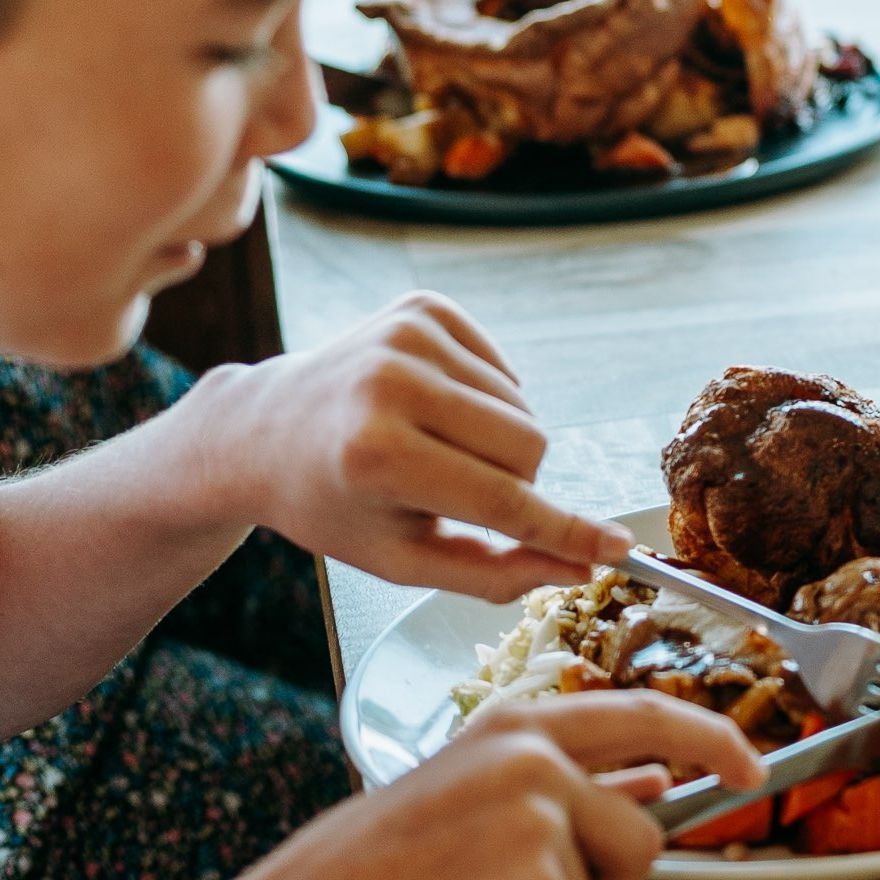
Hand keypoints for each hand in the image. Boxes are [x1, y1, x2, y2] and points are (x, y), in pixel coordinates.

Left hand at [182, 295, 627, 594]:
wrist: (261, 430)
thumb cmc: (332, 504)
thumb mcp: (399, 558)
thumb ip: (492, 573)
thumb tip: (578, 569)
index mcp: (376, 456)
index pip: (502, 499)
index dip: (565, 529)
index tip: (619, 547)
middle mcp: (393, 384)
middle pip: (529, 446)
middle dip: (515, 482)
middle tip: (458, 493)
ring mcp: (408, 335)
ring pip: (523, 407)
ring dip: (499, 441)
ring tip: (436, 450)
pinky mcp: (424, 307)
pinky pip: (505, 370)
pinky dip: (487, 400)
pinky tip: (435, 411)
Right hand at [184, 690, 764, 879]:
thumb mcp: (465, 804)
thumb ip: (555, 788)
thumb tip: (645, 786)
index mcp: (510, 724)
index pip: (639, 713)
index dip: (706, 735)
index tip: (747, 759)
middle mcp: (532, 752)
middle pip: (646, 819)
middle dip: (662, 850)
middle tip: (708, 821)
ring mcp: (539, 810)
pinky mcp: (539, 876)